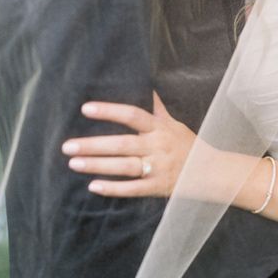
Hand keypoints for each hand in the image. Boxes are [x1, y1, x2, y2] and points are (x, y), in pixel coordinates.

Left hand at [61, 92, 193, 197]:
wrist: (210, 172)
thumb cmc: (188, 145)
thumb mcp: (175, 124)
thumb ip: (158, 109)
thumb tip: (148, 88)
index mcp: (160, 128)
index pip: (132, 115)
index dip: (110, 111)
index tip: (86, 109)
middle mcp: (157, 146)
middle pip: (122, 144)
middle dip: (93, 145)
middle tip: (67, 146)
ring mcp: (157, 168)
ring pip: (123, 166)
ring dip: (97, 165)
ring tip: (74, 163)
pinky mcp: (157, 188)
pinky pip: (132, 189)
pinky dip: (113, 188)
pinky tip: (93, 186)